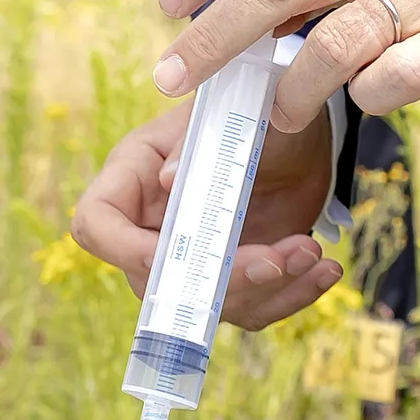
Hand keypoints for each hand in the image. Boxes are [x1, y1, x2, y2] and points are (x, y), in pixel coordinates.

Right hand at [71, 99, 345, 329]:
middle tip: (279, 260)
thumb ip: (202, 141)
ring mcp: (191, 255)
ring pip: (207, 305)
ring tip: (311, 253)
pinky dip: (289, 297)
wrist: (303, 134)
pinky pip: (249, 309)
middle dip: (223, 279)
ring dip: (266, 289)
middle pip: (157, 280)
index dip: (125, 249)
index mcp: (135, 174)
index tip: (181, 258)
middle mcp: (153, 222)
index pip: (97, 222)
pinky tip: (323, 271)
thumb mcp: (238, 115)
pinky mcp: (231, 277)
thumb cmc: (260, 110)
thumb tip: (168, 178)